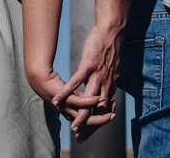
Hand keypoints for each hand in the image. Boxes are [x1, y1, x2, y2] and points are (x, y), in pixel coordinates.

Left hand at [28, 68, 114, 126]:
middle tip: (114, 118)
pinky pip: (79, 102)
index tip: (112, 114)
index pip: (89, 117)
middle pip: (89, 120)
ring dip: (100, 114)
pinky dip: (90, 102)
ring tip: (111, 113)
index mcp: (73, 109)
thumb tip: (90, 94)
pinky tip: (99, 98)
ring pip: (86, 113)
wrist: (38, 77)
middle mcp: (71, 110)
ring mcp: (67, 105)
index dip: (101, 117)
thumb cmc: (54, 82)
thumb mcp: (68, 91)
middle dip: (103, 120)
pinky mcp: (63, 97)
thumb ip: (80, 94)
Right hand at [53, 22, 121, 137]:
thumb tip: (103, 93)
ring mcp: (96, 75)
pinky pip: (76, 82)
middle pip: (96, 110)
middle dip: (88, 126)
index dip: (95, 123)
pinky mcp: (88, 66)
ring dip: (80, 115)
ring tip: (72, 127)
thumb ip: (106, 82)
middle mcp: (105, 84)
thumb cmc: (109, 48)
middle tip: (79, 138)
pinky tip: (58, 100)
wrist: (112, 31)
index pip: (102, 110)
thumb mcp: (111, 69)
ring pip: (88, 101)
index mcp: (109, 86)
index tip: (87, 135)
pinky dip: (67, 92)